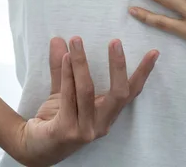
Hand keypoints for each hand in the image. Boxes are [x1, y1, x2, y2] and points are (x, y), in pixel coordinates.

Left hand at [14, 37, 158, 166]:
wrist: (32, 146)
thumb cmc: (54, 119)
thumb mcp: (62, 91)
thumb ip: (63, 67)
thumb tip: (58, 39)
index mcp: (107, 114)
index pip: (130, 92)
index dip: (143, 73)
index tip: (153, 52)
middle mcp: (101, 124)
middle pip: (118, 94)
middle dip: (118, 66)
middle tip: (115, 41)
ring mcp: (86, 130)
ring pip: (87, 91)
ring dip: (81, 62)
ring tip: (76, 41)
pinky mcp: (67, 132)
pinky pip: (69, 97)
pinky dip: (67, 75)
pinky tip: (64, 58)